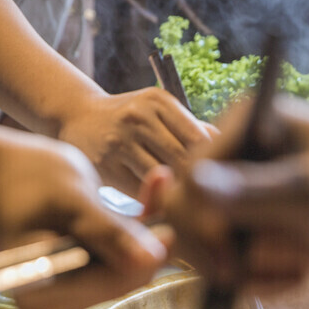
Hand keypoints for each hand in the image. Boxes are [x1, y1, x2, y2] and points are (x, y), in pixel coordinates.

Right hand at [0, 138, 171, 308]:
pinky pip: (126, 253)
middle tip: (170, 195)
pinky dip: (141, 222)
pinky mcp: (90, 273)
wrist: (6, 168)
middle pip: (123, 277)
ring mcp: (75, 287)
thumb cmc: (28, 178)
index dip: (143, 258)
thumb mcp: (71, 201)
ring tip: (158, 180)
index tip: (169, 226)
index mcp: (41, 291)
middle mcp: (58, 298)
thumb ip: (107, 233)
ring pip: (130, 263)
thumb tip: (148, 261)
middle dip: (149, 240)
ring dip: (148, 226)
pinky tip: (154, 185)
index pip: (110, 285)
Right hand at [57, 87, 216, 195]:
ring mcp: (118, 140)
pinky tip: (162, 204)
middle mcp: (138, 117)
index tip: (221, 180)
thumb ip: (191, 128)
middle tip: (210, 201)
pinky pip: (138, 190)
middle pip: (181, 159)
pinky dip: (152, 200)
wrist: (77, 115)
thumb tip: (232, 145)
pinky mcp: (103, 164)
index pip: (198, 138)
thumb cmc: (131, 118)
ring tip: (189, 207)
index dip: (213, 163)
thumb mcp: (159, 111)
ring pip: (160, 178)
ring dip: (175, 194)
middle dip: (196, 182)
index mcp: (159, 101)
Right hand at [159, 96, 308, 284]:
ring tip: (291, 274)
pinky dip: (260, 281)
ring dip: (240, 273)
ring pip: (209, 249)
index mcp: (244, 130)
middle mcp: (237, 162)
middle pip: (188, 216)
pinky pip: (238, 266)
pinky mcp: (262, 230)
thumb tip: (196, 186)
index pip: (189, 179)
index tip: (228, 255)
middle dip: (213, 254)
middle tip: (245, 276)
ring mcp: (248, 199)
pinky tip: (298, 275)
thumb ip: (256, 192)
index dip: (198, 223)